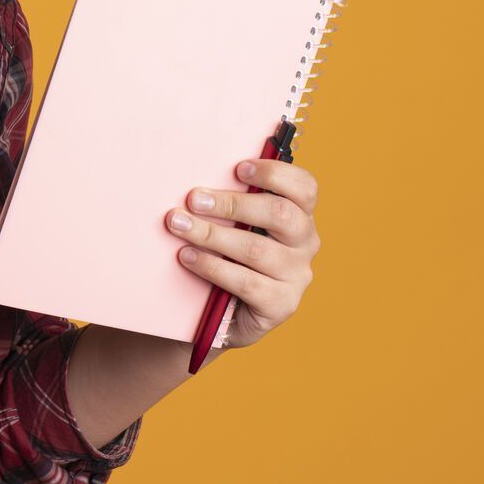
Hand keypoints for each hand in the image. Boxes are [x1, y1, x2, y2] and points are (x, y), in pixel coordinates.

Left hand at [165, 157, 320, 350]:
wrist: (229, 315)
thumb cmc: (230, 256)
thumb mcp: (236, 226)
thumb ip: (232, 204)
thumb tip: (200, 183)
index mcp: (300, 216)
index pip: (304, 188)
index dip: (275, 174)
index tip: (238, 169)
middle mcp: (305, 244)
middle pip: (280, 215)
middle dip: (232, 204)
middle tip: (193, 199)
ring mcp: (297, 276)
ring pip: (256, 249)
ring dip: (211, 234)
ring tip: (178, 225)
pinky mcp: (282, 304)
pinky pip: (245, 282)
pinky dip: (211, 266)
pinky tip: (187, 257)